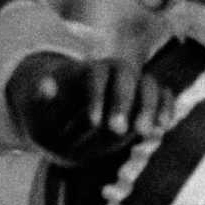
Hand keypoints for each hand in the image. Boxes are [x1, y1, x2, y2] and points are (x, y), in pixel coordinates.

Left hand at [5, 50, 173, 166]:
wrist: (68, 122)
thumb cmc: (53, 116)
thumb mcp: (39, 112)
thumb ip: (43, 100)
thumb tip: (44, 85)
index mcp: (87, 71)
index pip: (96, 75)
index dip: (96, 97)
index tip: (93, 123)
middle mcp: (115, 73)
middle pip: (127, 75)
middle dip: (123, 102)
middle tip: (117, 130)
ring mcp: (134, 85)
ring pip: (149, 84)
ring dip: (149, 107)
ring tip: (144, 133)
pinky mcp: (148, 100)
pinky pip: (163, 97)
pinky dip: (165, 108)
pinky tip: (161, 128)